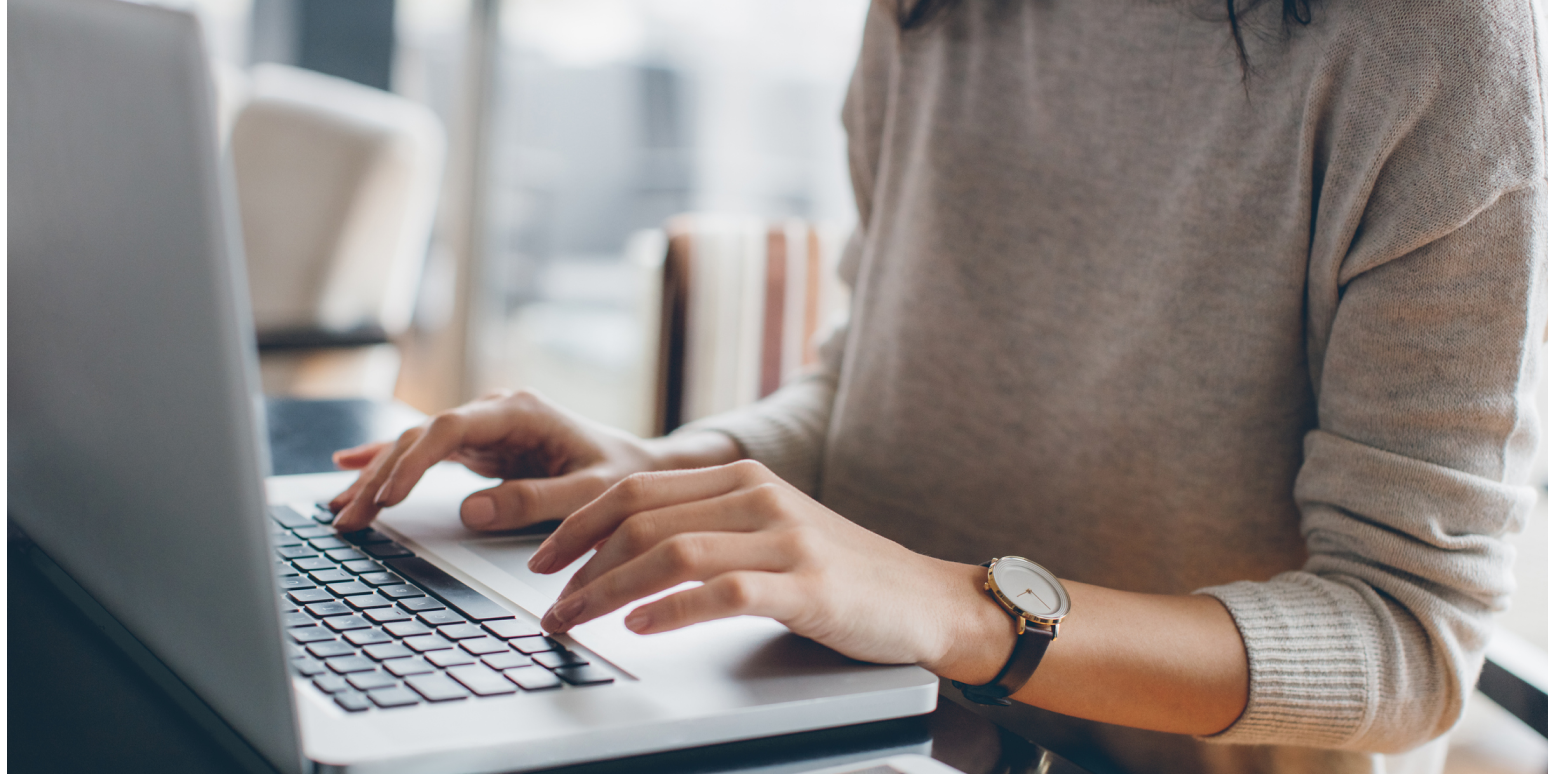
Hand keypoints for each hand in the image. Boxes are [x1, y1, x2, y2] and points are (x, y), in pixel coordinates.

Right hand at [327, 390, 736, 532]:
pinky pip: (424, 453)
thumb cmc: (622, 477)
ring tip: (339, 510)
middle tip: (348, 516)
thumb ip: (535, 501)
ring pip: (415, 446)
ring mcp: (484, 428)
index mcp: (521, 411)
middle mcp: (496, 412)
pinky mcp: (480, 447)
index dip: (413, 460)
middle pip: (422, 437)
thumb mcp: (589, 493)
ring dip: (375, 476)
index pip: (451, 428)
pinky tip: (348, 467)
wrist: (641, 468)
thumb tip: (470, 511)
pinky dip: (388, 462)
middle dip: (380, 476)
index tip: (387, 495)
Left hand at [528, 459, 1013, 675]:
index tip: (542, 560)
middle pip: (642, 517)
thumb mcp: (770, 531)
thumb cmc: (840, 574)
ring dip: (608, 591)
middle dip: (579, 563)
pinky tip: (640, 627)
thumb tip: (623, 553)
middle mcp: (759, 497)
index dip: (578, 524)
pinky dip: (671, 610)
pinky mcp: (807, 586)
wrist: (925, 599)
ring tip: (575, 620)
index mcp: (742, 478)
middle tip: (547, 604)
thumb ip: (709, 527)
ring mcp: (785, 539)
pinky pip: (723, 592)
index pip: (636, 489)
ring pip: (671, 552)